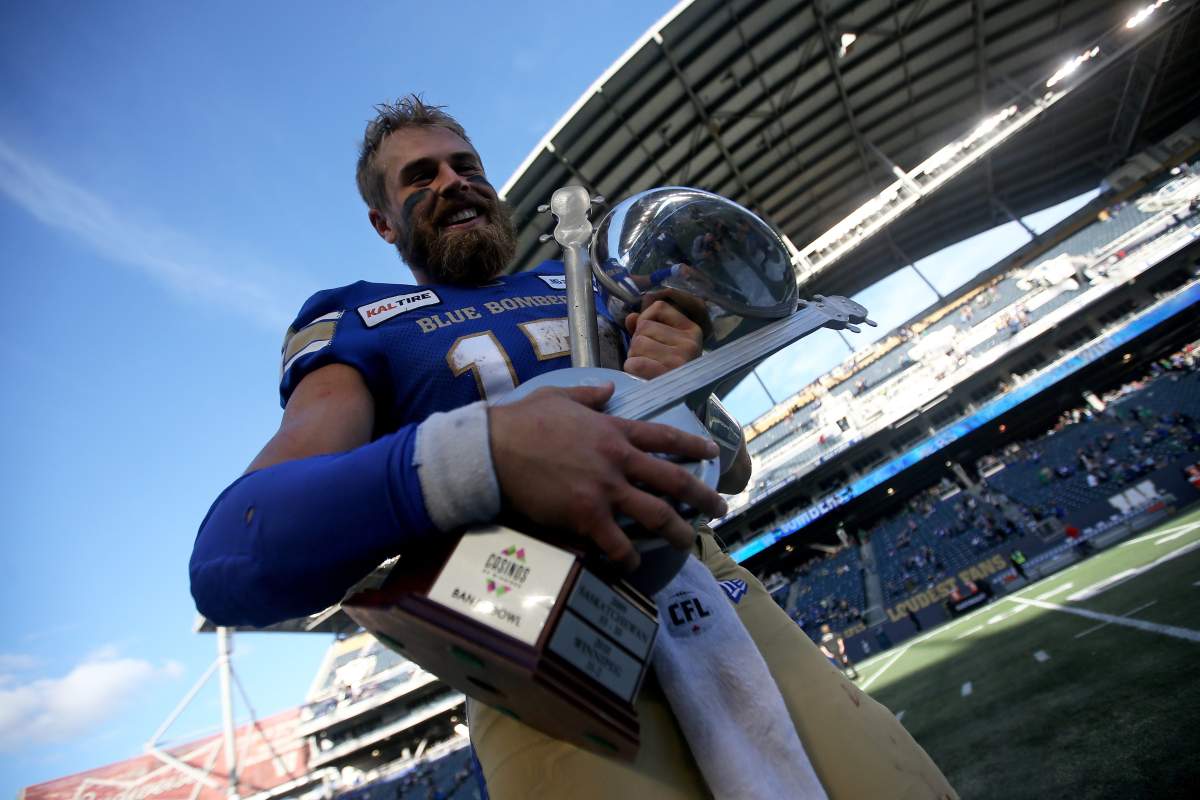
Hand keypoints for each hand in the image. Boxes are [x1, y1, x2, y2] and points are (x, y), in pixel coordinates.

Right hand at [488, 383, 725, 569]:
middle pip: (674, 480)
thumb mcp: (560, 396)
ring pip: (657, 515)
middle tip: (719, 509)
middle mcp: (619, 460)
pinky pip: (618, 543)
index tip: (712, 453)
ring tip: (689, 542)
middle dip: (702, 497)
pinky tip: (635, 564)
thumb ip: (588, 395)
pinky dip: (631, 557)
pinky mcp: (587, 516)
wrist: (495, 448)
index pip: (665, 438)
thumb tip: (607, 388)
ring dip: (678, 531)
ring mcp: (606, 489)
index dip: (693, 446)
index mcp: (614, 430)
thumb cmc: (522, 420)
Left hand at [624, 289, 708, 378]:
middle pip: (644, 327)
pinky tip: (642, 375)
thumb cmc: (671, 373)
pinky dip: (631, 369)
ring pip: (637, 344)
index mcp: (692, 330)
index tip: (648, 333)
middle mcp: (690, 343)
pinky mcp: (668, 375)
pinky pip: (634, 363)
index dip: (645, 318)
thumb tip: (631, 318)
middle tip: (648, 358)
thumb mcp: (666, 344)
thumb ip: (648, 327)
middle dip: (638, 342)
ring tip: (646, 368)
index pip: (659, 307)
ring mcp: (681, 359)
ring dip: (634, 356)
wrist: (682, 407)